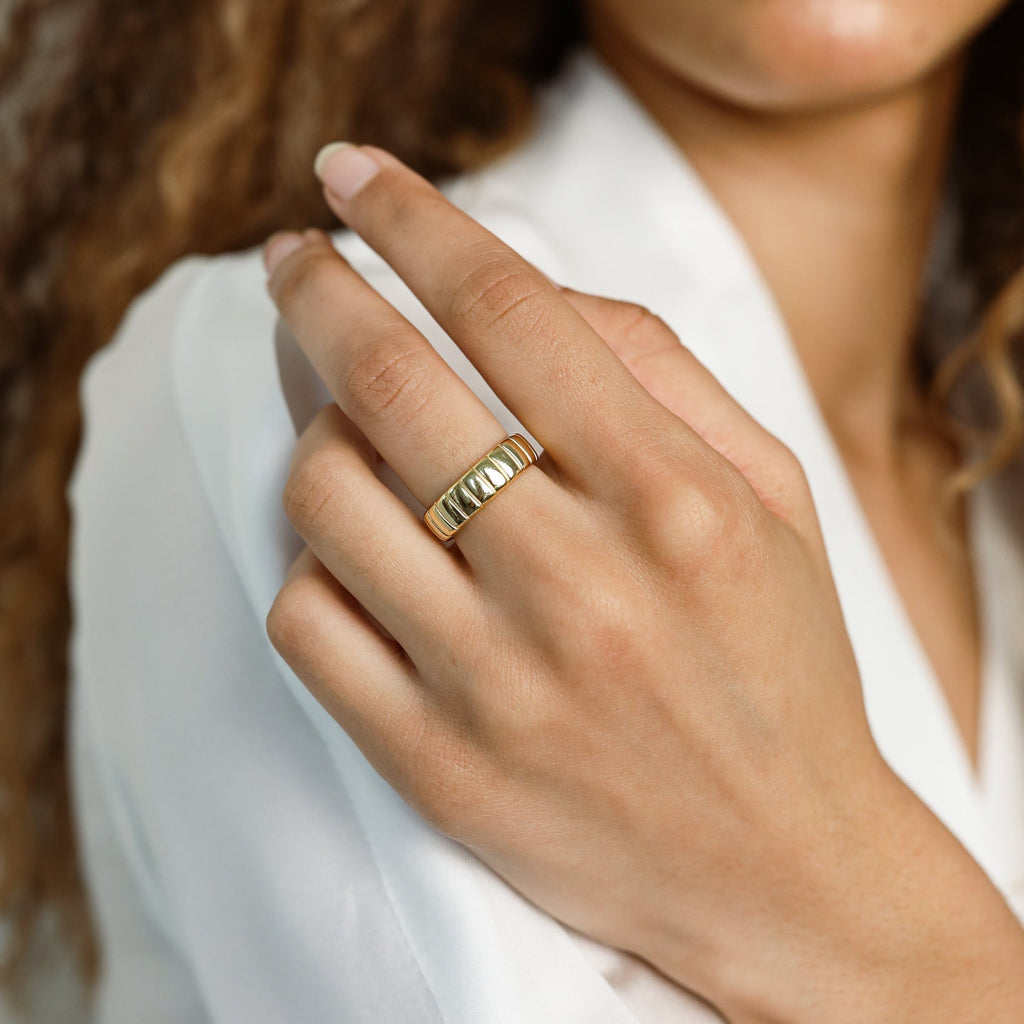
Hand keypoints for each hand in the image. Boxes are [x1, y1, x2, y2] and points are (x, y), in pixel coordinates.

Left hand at [262, 145, 1023, 1023]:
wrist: (782, 868)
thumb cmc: (778, 665)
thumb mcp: (769, 496)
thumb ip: (658, 372)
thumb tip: (520, 285)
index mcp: (676, 502)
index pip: (509, 309)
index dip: (413, 219)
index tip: (355, 176)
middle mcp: (582, 586)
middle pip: (390, 383)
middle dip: (318, 291)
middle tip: (295, 259)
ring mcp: (498, 684)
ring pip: (325, 496)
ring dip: (316, 432)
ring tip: (350, 429)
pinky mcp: (438, 767)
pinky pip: (308, 622)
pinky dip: (312, 562)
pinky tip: (358, 553)